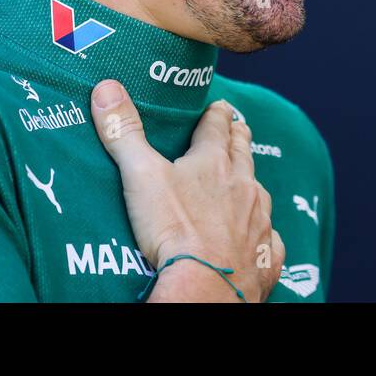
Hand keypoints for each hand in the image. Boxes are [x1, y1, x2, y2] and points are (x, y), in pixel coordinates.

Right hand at [90, 79, 284, 301]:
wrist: (206, 287)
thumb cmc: (174, 229)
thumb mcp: (141, 175)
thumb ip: (124, 133)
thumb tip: (107, 88)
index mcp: (215, 163)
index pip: (217, 127)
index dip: (217, 114)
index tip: (219, 105)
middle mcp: (244, 187)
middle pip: (243, 153)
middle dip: (239, 138)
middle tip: (239, 127)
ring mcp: (259, 221)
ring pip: (259, 193)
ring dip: (251, 184)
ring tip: (245, 180)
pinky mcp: (265, 256)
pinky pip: (269, 240)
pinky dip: (263, 235)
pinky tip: (259, 237)